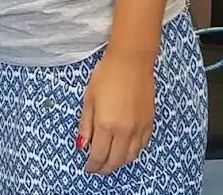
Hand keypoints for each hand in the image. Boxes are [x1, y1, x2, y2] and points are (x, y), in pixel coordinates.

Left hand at [78, 51, 154, 174]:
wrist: (131, 63)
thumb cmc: (105, 76)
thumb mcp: (88, 99)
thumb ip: (85, 124)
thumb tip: (82, 144)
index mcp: (106, 125)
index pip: (99, 154)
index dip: (92, 165)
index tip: (87, 168)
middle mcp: (125, 131)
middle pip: (116, 160)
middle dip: (105, 167)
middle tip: (97, 168)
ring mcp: (139, 128)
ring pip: (131, 156)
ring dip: (119, 162)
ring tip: (110, 161)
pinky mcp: (150, 123)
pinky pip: (142, 146)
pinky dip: (133, 152)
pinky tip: (126, 150)